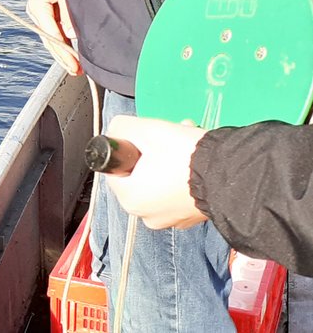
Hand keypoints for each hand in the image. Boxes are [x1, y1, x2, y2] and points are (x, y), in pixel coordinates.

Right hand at [26, 0, 80, 74]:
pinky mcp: (46, 6)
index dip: (65, 53)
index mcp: (37, 5)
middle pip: (49, 40)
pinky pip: (54, 27)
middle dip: (63, 56)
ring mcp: (40, 9)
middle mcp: (35, 10)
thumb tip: (73, 34)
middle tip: (77, 71)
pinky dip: (63, 38)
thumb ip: (70, 11)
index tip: (76, 66)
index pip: (52, 36)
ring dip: (62, 49)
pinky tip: (71, 47)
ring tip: (75, 64)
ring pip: (51, 35)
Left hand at [104, 115, 207, 229]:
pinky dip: (183, 177)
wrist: (234, 173)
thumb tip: (115, 131)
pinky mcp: (190, 217)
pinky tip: (196, 163)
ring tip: (186, 146)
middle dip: (151, 154)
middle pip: (138, 174)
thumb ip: (120, 128)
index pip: (116, 168)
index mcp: (129, 199)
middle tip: (167, 140)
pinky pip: (177, 192)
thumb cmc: (187, 155)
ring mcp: (170, 219)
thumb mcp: (145, 129)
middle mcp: (146, 215)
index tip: (145, 141)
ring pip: (159, 181)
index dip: (130, 149)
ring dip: (168, 162)